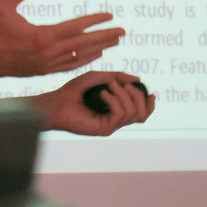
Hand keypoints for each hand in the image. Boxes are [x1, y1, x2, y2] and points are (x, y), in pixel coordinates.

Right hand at [0, 0, 123, 78]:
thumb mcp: (2, 6)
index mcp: (42, 36)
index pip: (75, 27)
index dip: (94, 21)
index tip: (109, 16)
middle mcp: (48, 52)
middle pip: (84, 44)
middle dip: (105, 37)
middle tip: (123, 31)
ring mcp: (47, 64)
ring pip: (80, 57)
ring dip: (98, 48)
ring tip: (114, 42)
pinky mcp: (43, 71)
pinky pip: (70, 66)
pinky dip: (85, 60)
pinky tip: (94, 55)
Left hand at [35, 70, 155, 135]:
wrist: (56, 103)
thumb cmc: (73, 91)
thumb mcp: (98, 78)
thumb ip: (117, 77)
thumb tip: (138, 80)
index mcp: (116, 110)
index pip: (141, 113)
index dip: (149, 104)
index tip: (150, 92)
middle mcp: (115, 120)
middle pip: (142, 114)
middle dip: (136, 96)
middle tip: (121, 84)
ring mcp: (110, 126)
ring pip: (132, 113)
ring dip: (123, 95)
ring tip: (108, 87)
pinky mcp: (104, 129)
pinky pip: (120, 114)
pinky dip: (114, 100)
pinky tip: (103, 93)